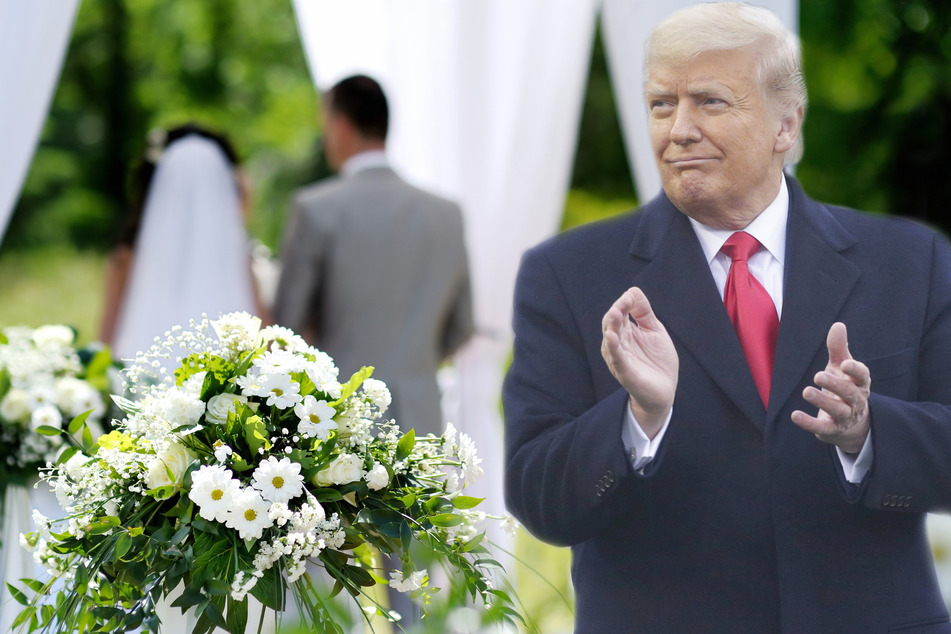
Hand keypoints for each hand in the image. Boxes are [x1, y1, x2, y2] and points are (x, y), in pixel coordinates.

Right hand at [601, 287, 678, 437]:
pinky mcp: (625, 372)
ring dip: (613, 325)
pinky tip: (611, 337)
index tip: (632, 297)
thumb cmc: (658, 361)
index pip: (619, 311)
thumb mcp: (654, 330)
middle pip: (611, 322)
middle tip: (623, 303)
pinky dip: (613, 348)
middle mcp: (618, 343)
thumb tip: (633, 291)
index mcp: (625, 332)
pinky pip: (616, 358)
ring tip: (615, 314)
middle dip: (617, 310)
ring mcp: (620, 358)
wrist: (664, 390)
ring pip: (611, 339)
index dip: (626, 302)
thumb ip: (644, 312)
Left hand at [791, 322, 869, 452]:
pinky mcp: (833, 430)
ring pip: (838, 411)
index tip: (844, 363)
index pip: (862, 376)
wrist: (851, 424)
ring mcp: (845, 417)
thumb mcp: (840, 368)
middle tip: (818, 375)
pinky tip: (795, 415)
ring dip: (822, 402)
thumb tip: (838, 325)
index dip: (855, 370)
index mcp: (860, 384)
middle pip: (850, 394)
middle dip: (835, 385)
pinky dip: (809, 423)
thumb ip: (839, 349)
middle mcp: (856, 401)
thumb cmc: (844, 387)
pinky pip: (822, 428)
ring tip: (806, 391)